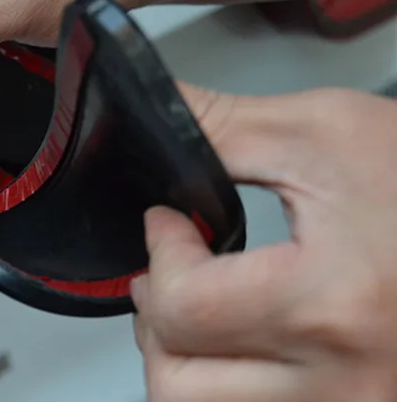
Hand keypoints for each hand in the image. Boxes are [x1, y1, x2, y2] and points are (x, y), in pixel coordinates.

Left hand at [133, 84, 396, 400]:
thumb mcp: (327, 132)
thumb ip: (218, 128)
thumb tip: (143, 115)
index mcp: (333, 303)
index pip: (185, 308)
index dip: (160, 256)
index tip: (168, 224)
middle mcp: (346, 384)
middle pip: (178, 382)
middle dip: (158, 318)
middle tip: (174, 275)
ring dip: (180, 363)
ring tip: (201, 314)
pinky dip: (221, 388)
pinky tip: (238, 347)